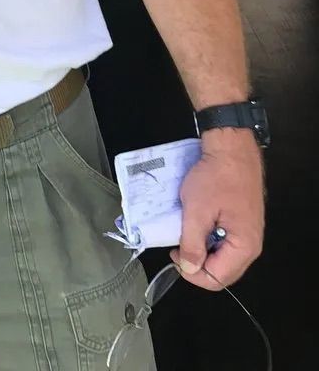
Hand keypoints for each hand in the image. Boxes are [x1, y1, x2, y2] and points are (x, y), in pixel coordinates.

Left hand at [170, 129, 264, 290]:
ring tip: (185, 233)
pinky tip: (197, 223)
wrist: (231, 147)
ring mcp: (248, 232)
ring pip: (222, 256)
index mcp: (244, 247)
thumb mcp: (196, 211)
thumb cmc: (216, 177)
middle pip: (222, 271)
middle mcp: (251, 245)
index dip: (192, 273)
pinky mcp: (242, 220)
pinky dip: (209, 237)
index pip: (217, 279)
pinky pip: (224, 240)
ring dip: (202, 249)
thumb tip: (189, 268)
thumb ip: (192, 243)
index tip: (174, 255)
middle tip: (177, 246)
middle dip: (197, 263)